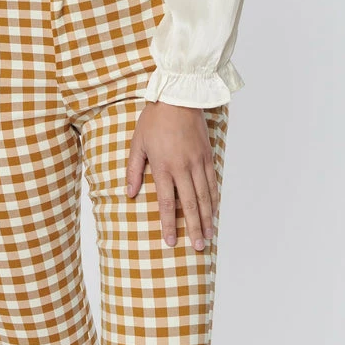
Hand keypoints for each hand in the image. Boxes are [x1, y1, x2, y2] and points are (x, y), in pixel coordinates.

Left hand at [125, 102, 218, 250]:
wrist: (178, 96)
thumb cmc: (154, 119)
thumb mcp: (137, 143)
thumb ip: (133, 170)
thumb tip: (130, 193)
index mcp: (163, 166)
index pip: (167, 203)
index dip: (169, 224)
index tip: (171, 241)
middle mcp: (182, 168)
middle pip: (190, 205)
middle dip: (193, 229)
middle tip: (197, 248)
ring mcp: (197, 162)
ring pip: (205, 197)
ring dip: (207, 218)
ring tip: (208, 236)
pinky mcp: (207, 155)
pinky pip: (212, 182)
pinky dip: (214, 199)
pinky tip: (214, 211)